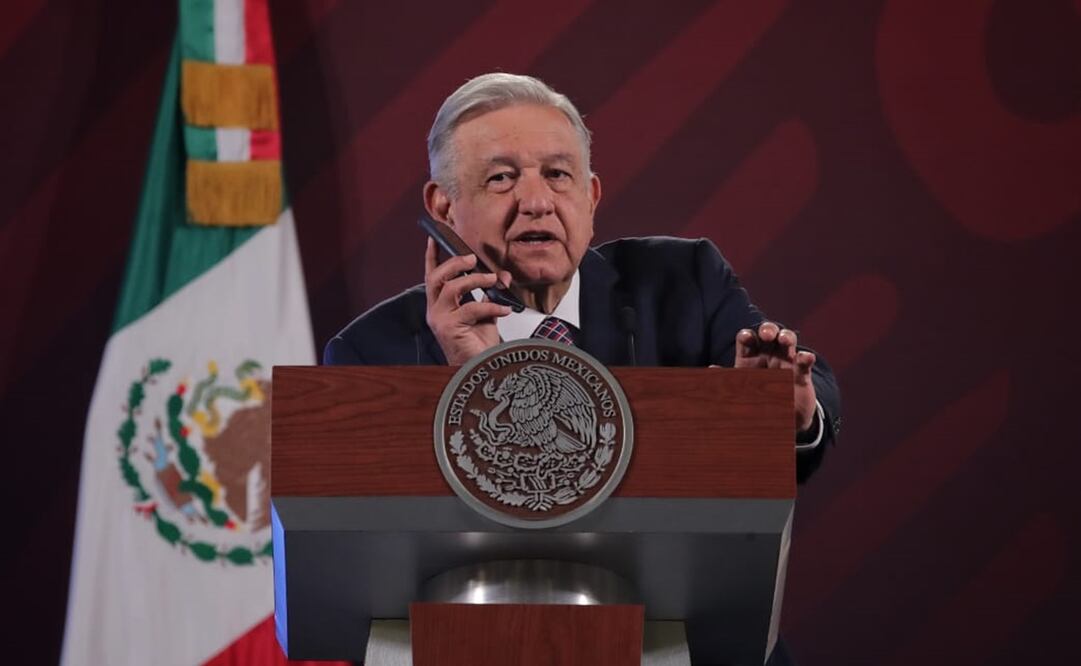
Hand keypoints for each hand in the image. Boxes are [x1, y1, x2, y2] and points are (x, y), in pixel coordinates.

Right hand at [425, 238, 512, 365]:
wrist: (480, 368)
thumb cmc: (478, 345)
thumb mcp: (486, 314)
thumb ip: (491, 294)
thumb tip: (503, 274)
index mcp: (440, 305)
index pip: (432, 276)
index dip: (432, 256)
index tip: (434, 237)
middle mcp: (435, 311)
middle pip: (436, 277)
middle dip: (454, 263)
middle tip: (472, 259)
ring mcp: (439, 320)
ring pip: (452, 288)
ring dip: (475, 280)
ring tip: (493, 281)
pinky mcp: (449, 328)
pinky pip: (471, 308)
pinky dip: (491, 307)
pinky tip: (505, 310)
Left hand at [735, 322, 817, 431]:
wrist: (778, 418)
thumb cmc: (754, 399)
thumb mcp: (738, 391)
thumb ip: (726, 380)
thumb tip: (711, 368)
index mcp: (749, 357)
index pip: (747, 339)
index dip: (746, 335)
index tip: (745, 337)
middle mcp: (767, 354)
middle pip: (768, 333)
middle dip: (768, 329)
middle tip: (767, 335)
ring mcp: (785, 361)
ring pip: (788, 341)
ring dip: (787, 337)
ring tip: (785, 341)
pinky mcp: (801, 374)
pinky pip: (804, 363)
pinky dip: (805, 358)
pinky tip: (805, 357)